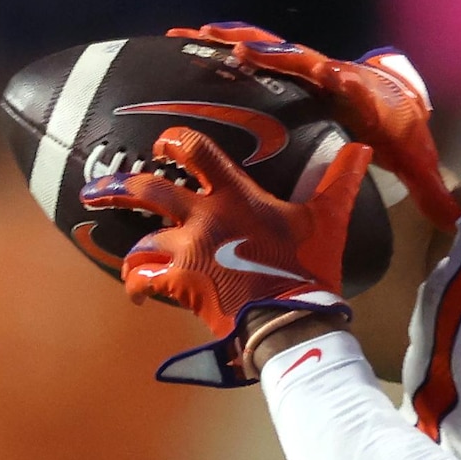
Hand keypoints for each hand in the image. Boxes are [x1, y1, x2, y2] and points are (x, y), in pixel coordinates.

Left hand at [108, 125, 372, 385]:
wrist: (292, 317)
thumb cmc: (309, 268)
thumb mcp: (328, 220)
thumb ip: (339, 182)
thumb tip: (363, 150)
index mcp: (235, 195)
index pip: (196, 150)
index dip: (173, 141)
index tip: (162, 143)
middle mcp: (204, 216)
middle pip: (147, 189)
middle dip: (117, 186)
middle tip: (97, 188)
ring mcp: (190, 250)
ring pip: (141, 242)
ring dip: (131, 252)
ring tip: (126, 262)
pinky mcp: (182, 284)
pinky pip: (145, 280)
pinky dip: (137, 285)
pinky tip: (136, 293)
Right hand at [173, 23, 460, 227]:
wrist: (401, 105)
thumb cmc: (404, 133)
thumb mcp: (417, 161)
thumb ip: (432, 191)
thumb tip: (455, 219)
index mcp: (360, 94)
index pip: (343, 80)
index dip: (324, 73)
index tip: (306, 68)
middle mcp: (333, 74)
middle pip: (295, 55)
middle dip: (261, 48)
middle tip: (221, 41)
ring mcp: (313, 68)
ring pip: (273, 48)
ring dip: (233, 40)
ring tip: (192, 35)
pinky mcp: (298, 72)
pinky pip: (264, 56)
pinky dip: (231, 47)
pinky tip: (199, 45)